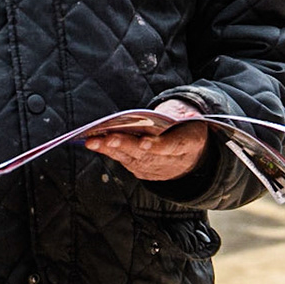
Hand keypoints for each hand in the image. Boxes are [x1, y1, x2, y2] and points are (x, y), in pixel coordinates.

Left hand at [85, 99, 210, 180]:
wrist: (191, 154)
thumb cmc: (188, 127)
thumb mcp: (192, 117)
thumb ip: (182, 113)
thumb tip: (173, 113)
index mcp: (188, 144)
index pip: (173, 146)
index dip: (158, 146)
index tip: (144, 143)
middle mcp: (170, 161)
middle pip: (146, 155)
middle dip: (126, 146)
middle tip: (109, 139)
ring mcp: (156, 168)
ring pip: (131, 159)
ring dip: (110, 150)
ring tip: (93, 141)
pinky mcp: (143, 170)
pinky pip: (124, 161)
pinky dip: (109, 152)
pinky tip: (94, 144)